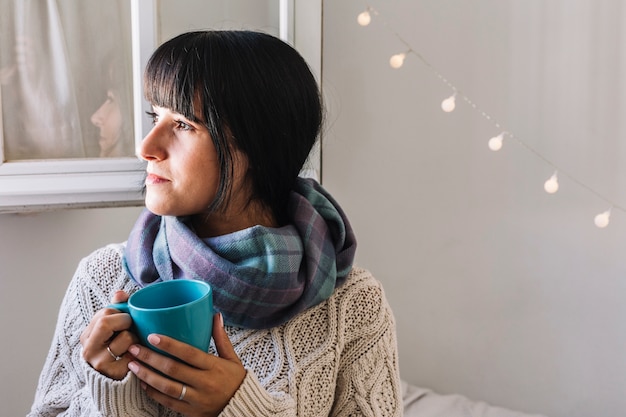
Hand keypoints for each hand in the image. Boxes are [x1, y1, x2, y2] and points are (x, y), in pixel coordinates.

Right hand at [80, 290, 138, 379]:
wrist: (115, 383)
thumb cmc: (117, 350)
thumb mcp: (113, 330)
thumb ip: (116, 309)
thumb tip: (119, 293)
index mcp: (87, 335)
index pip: (104, 313)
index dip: (121, 313)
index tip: (126, 320)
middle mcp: (88, 349)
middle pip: (106, 323)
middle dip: (126, 322)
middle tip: (132, 329)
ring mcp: (98, 362)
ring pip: (125, 338)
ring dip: (135, 339)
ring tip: (134, 345)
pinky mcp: (112, 373)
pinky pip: (134, 355)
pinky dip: (139, 354)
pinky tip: (135, 357)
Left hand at [127, 313, 246, 416]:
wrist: (242, 408)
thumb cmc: (235, 380)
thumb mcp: (232, 358)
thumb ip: (221, 338)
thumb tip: (215, 315)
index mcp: (214, 367)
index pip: (189, 354)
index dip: (169, 345)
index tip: (152, 336)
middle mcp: (205, 383)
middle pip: (173, 370)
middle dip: (150, 358)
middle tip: (133, 348)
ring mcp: (196, 399)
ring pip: (166, 387)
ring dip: (147, 375)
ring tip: (132, 365)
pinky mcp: (190, 412)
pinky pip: (167, 402)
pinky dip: (153, 392)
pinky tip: (143, 383)